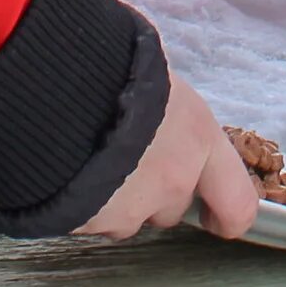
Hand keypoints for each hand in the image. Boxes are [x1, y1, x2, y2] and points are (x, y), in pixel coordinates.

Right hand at [75, 69, 256, 241]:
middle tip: (128, 160)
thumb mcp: (156, 80)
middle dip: (153, 194)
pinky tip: (68, 168)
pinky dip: (81, 202)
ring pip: (128, 217)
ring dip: (114, 199)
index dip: (226, 216)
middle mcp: (172, 180)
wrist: (48, 84)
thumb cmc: (105, 66)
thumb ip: (171, 114)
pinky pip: (89, 219)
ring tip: (89, 157)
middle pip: (172, 208)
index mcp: (198, 139)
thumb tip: (164, 108)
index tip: (214, 216)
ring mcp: (130, 206)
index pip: (237, 204)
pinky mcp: (89, 220)